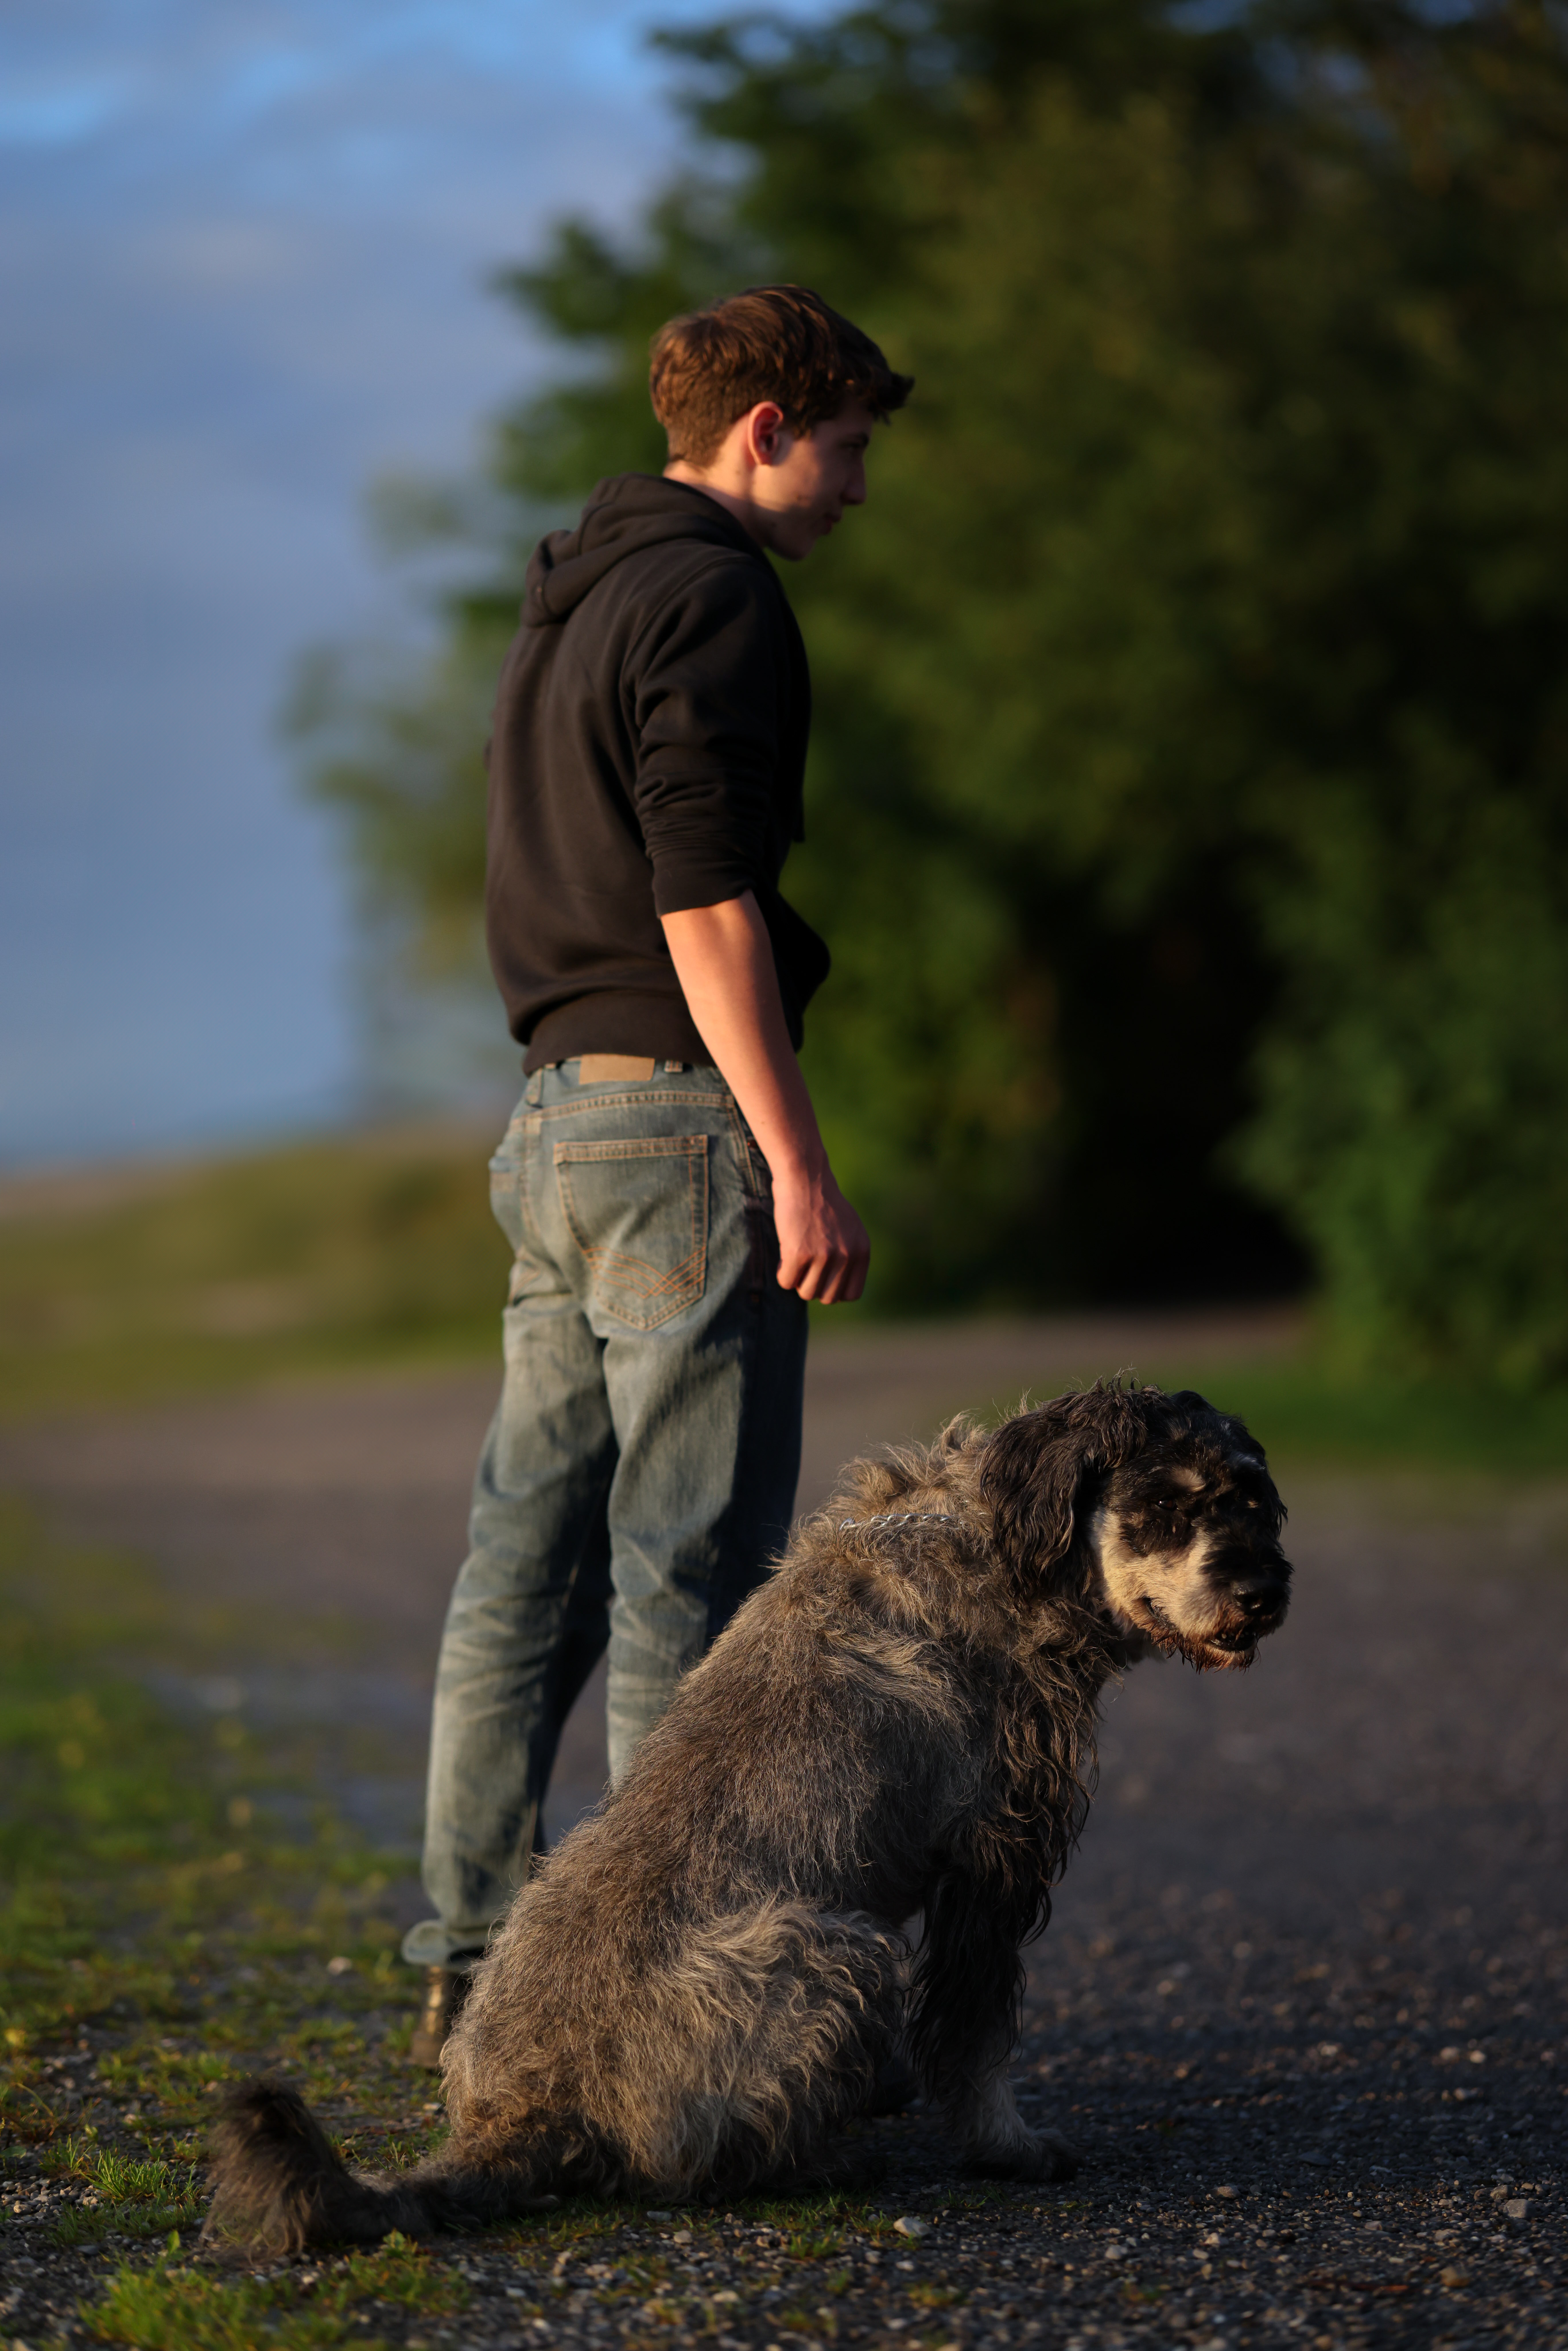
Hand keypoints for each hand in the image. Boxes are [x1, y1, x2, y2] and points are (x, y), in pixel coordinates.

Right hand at [771, 1160, 870, 1302]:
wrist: (804, 1177)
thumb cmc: (822, 1202)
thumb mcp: (849, 1228)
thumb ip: (850, 1255)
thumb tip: (841, 1290)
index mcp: (862, 1251)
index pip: (851, 1294)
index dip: (834, 1289)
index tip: (823, 1275)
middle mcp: (847, 1256)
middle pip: (827, 1297)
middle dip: (813, 1285)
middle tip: (805, 1265)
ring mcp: (824, 1256)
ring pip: (806, 1293)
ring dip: (797, 1280)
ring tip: (795, 1257)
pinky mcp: (799, 1253)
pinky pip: (786, 1282)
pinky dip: (782, 1272)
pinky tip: (784, 1254)